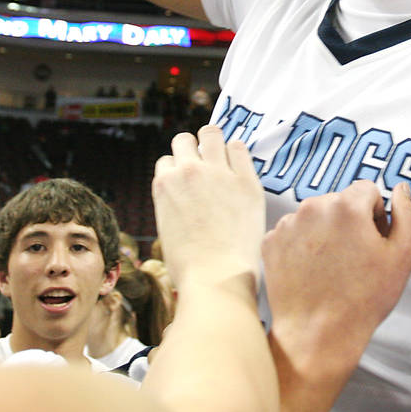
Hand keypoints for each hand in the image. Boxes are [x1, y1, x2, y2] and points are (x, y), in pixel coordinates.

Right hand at [151, 125, 264, 290]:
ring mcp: (218, 173)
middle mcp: (188, 172)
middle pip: (184, 139)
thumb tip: (184, 201)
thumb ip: (173, 206)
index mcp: (164, 185)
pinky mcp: (246, 180)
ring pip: (211, 133)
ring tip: (222, 156)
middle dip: (192, 149)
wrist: (217, 278)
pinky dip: (237, 152)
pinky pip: (240, 148)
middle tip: (204, 164)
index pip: (167, 160)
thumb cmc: (190, 266)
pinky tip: (240, 165)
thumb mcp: (168, 231)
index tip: (187, 180)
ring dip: (214, 142)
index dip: (177, 170)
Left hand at [264, 181, 410, 363]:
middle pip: (340, 201)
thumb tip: (402, 189)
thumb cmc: (364, 299)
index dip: (375, 214)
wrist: (318, 335)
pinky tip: (312, 272)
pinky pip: (294, 232)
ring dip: (325, 232)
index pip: (367, 190)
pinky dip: (303, 245)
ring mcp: (288, 224)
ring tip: (332, 268)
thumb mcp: (402, 257)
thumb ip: (406, 215)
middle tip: (354, 258)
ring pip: (315, 216)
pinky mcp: (271, 242)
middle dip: (349, 222)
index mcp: (346, 206)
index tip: (373, 240)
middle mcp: (313, 207)